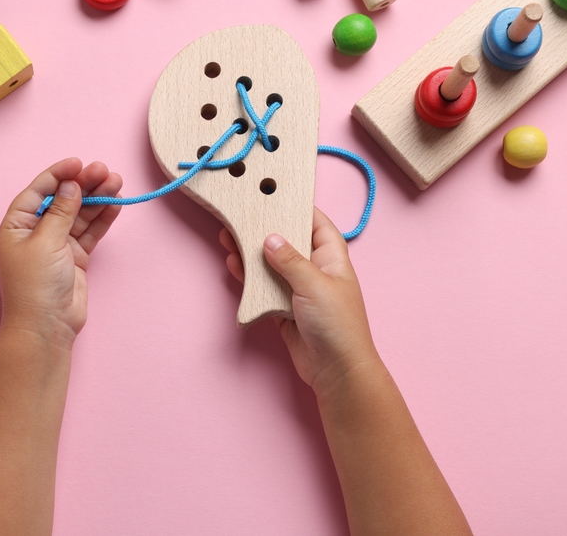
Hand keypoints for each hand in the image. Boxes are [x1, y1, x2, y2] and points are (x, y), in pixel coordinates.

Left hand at [0, 158, 121, 349]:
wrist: (47, 327)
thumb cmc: (35, 286)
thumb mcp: (46, 242)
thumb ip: (61, 211)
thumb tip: (71, 185)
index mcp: (16, 226)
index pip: (38, 192)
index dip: (57, 175)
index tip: (78, 163)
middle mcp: (36, 232)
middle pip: (62, 200)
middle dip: (83, 185)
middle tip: (104, 171)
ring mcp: (57, 244)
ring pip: (79, 214)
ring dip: (97, 198)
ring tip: (116, 182)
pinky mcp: (76, 257)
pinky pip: (90, 231)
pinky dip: (102, 218)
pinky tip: (115, 203)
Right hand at [219, 208, 378, 394]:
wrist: (337, 372)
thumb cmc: (338, 326)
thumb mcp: (314, 285)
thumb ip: (290, 260)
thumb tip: (270, 238)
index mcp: (332, 259)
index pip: (317, 224)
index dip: (299, 207)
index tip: (276, 194)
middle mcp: (316, 271)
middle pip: (289, 242)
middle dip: (266, 229)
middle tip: (242, 215)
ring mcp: (299, 291)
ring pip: (272, 265)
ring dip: (252, 254)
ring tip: (229, 237)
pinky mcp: (284, 310)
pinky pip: (263, 288)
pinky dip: (249, 278)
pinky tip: (234, 266)